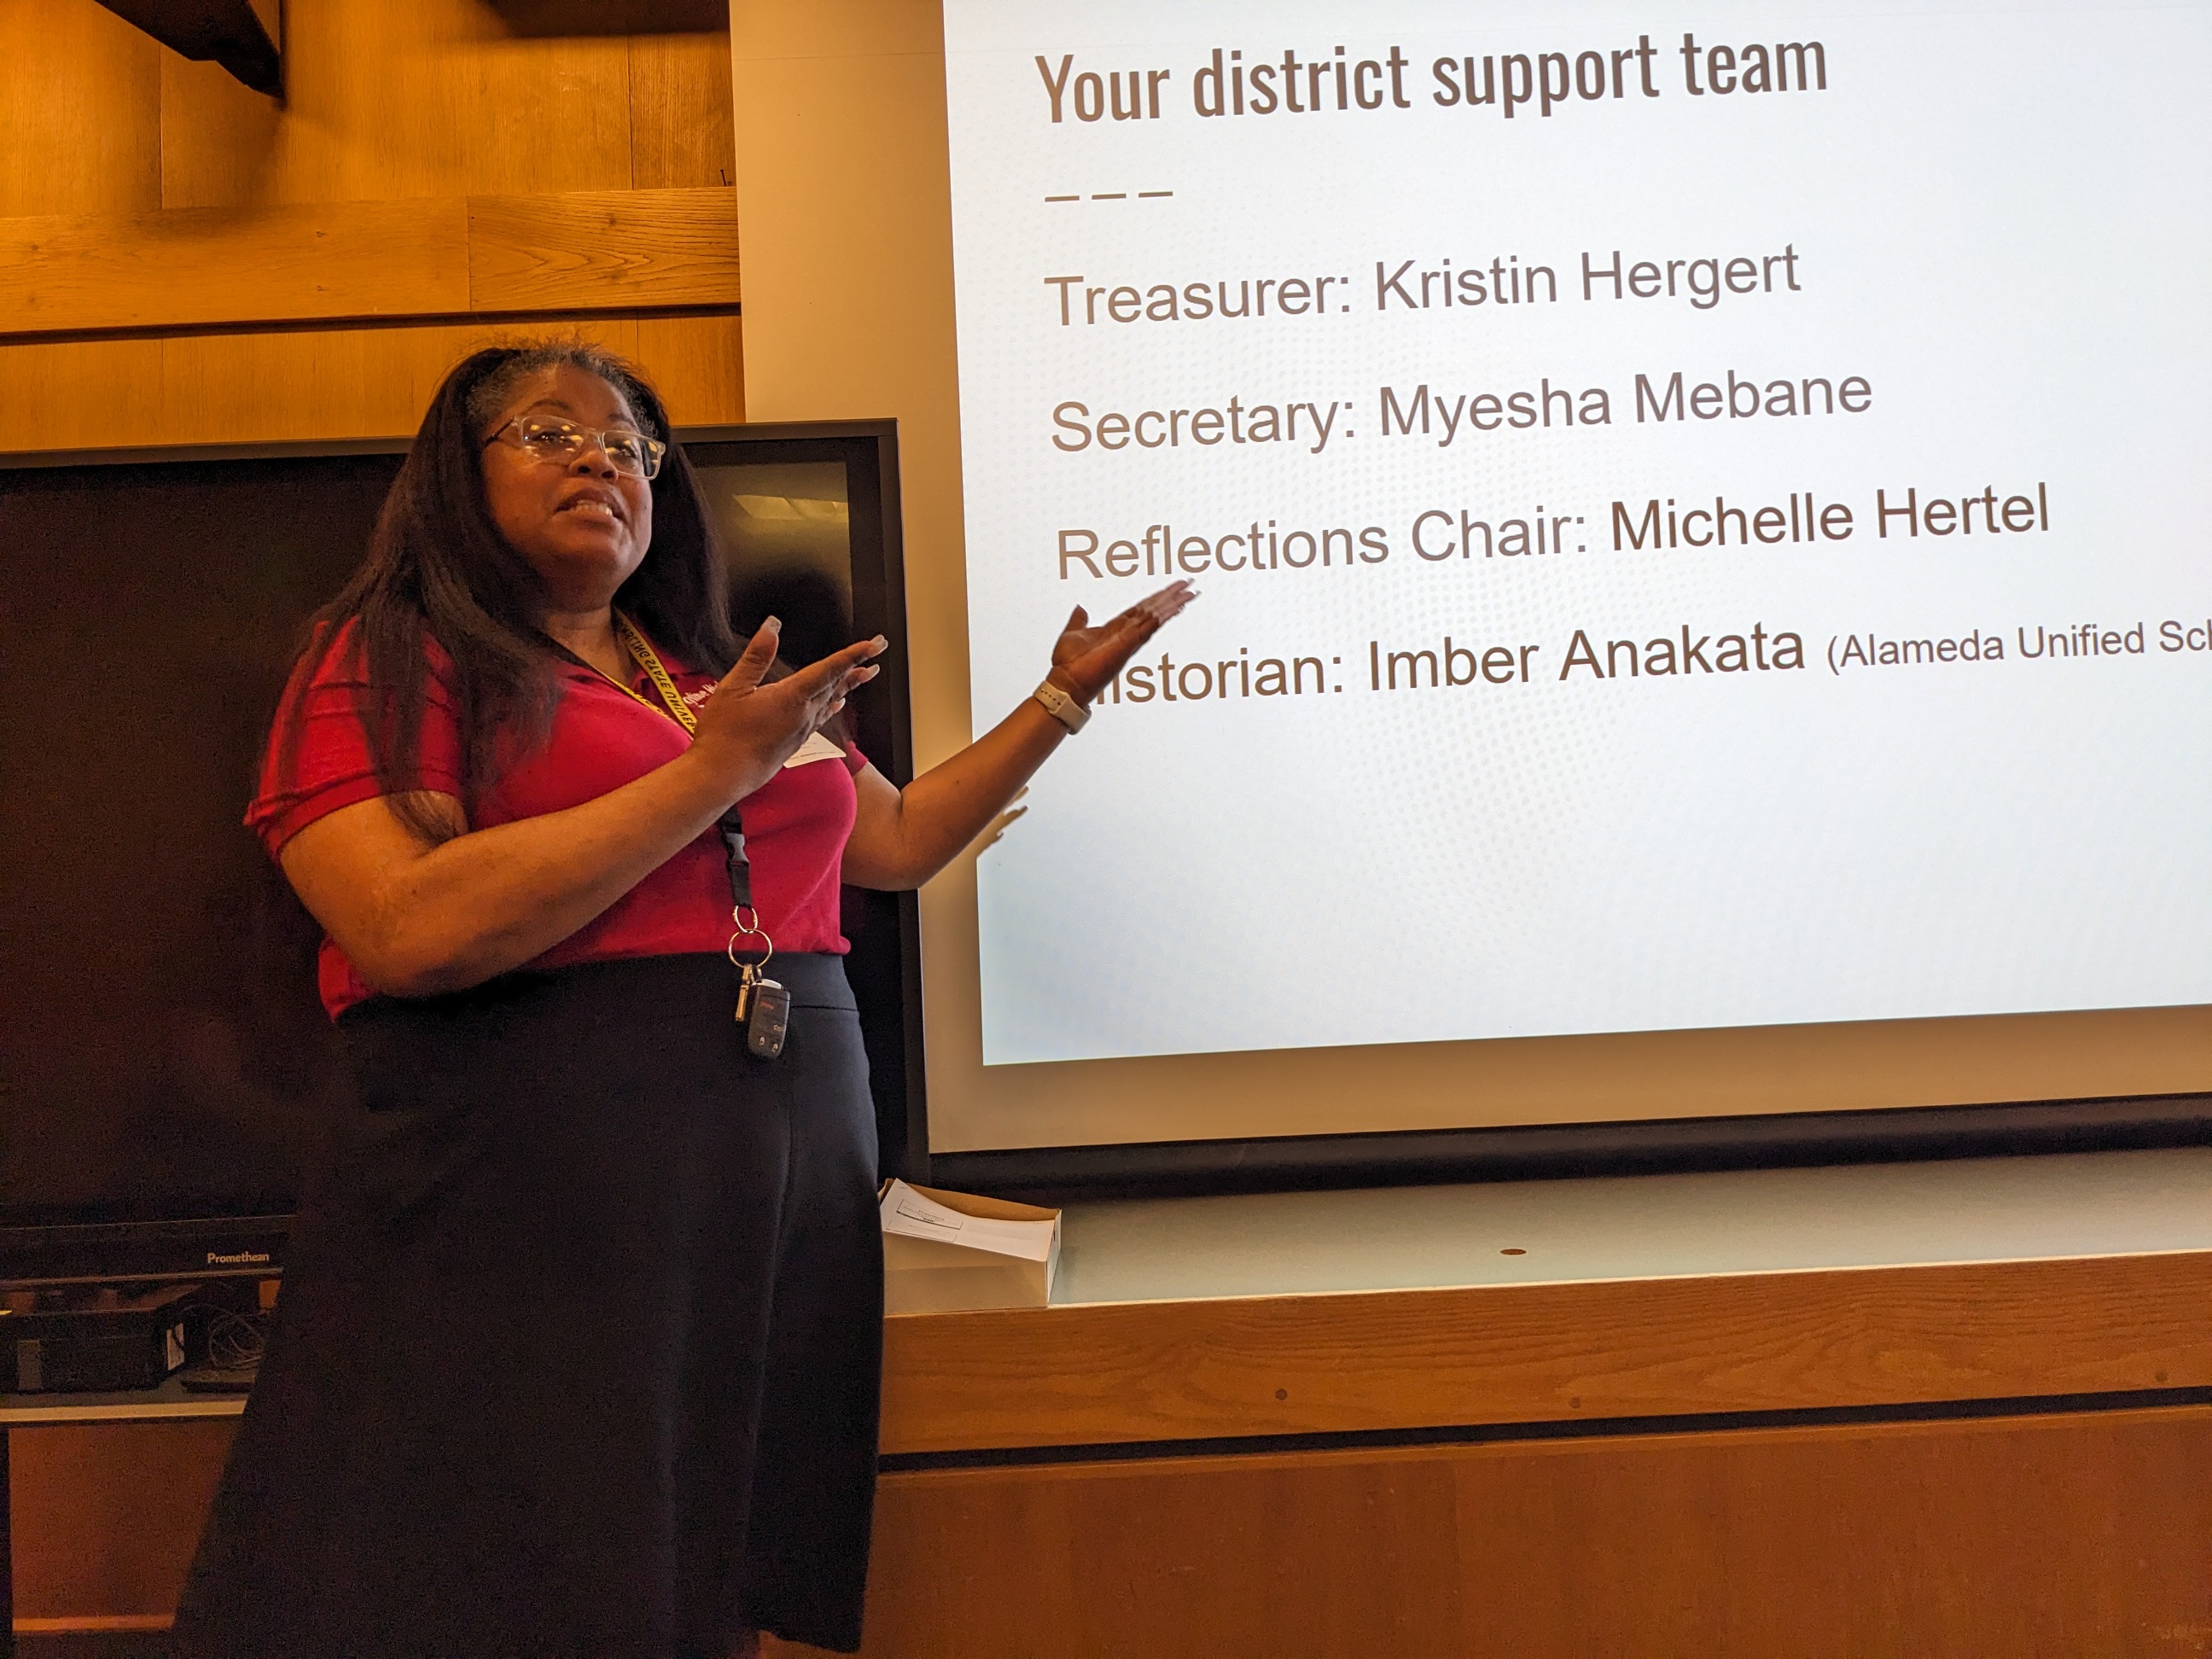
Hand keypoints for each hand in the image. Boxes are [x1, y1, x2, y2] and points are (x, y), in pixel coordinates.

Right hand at [688, 619, 884, 794]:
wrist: (721, 776)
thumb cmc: (723, 735)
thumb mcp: (734, 687)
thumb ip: (756, 656)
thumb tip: (772, 627)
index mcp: (792, 698)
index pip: (830, 670)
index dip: (854, 654)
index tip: (875, 644)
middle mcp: (803, 715)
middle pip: (837, 685)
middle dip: (858, 666)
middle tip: (877, 653)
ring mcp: (801, 731)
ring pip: (832, 702)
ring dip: (848, 685)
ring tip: (865, 674)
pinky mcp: (794, 743)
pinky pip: (821, 719)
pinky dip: (832, 706)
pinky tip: (835, 706)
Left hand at [1047, 581, 1195, 703]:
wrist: (1067, 683)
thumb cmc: (1068, 665)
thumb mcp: (1073, 634)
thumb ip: (1079, 620)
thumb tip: (1080, 608)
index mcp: (1116, 630)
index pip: (1140, 610)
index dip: (1155, 599)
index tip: (1168, 590)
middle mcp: (1127, 635)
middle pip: (1153, 610)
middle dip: (1170, 597)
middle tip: (1188, 585)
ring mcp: (1130, 639)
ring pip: (1156, 616)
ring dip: (1173, 603)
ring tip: (1189, 592)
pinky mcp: (1129, 643)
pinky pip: (1151, 625)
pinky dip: (1164, 614)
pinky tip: (1176, 605)